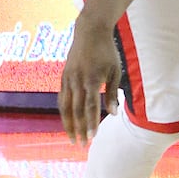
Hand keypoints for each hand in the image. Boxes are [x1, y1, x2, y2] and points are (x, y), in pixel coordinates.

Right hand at [58, 15, 120, 144]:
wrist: (90, 32)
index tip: (92, 137)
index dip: (92, 123)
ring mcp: (68, 79)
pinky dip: (64, 112)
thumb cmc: (107, 52)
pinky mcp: (63, 77)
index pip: (91, 106)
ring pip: (66, 107)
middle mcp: (77, 81)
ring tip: (73, 138)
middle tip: (82, 145)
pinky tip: (68, 121)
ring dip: (69, 124)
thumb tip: (114, 113)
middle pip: (77, 110)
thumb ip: (113, 93)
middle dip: (80, 129)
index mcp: (92, 79)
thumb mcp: (116, 70)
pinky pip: (62, 98)